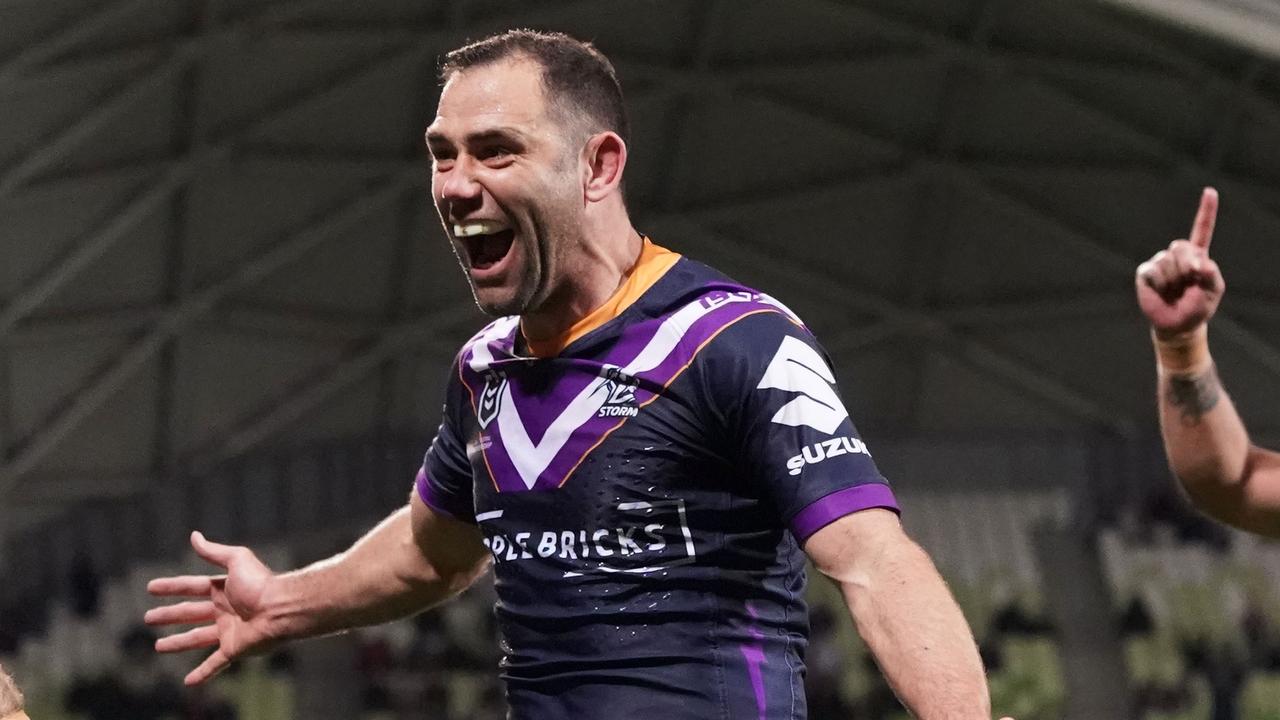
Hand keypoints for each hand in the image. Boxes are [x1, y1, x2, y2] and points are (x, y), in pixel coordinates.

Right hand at [145, 531, 280, 684]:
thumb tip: (194, 536)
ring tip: (157, 646)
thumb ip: (214, 551)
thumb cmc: (260, 584)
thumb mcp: (236, 560)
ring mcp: (229, 631)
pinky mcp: (234, 649)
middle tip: (147, 618)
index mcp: (223, 589)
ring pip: (197, 639)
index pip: (191, 587)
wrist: (280, 609)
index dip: (171, 587)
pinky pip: (215, 664)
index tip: (150, 587)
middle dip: (169, 615)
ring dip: (178, 643)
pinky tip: (188, 682)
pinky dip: (202, 674)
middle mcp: (225, 610)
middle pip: (190, 613)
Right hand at [1135, 187, 1224, 338]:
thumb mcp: (1213, 291)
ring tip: (1173, 291)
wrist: (1177, 325)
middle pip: (1180, 246)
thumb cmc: (1198, 307)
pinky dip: (1158, 283)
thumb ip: (1211, 274)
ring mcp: (1160, 263)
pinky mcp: (1145, 273)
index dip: (1206, 210)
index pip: (1202, 229)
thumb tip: (1199, 263)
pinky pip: (1152, 271)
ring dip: (1173, 279)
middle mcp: (1178, 256)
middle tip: (1189, 280)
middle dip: (1187, 263)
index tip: (1210, 191)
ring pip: (1167, 261)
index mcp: (1198, 256)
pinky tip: (1160, 291)